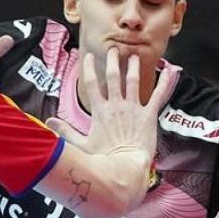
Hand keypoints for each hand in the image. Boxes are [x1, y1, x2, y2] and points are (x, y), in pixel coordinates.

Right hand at [48, 49, 173, 159]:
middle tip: (114, 49)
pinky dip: (165, 83)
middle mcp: (116, 105)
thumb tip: (48, 123)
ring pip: (133, 81)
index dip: (90, 68)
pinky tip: (170, 71)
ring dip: (134, 67)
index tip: (89, 56)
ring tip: (134, 56)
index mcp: (100, 111)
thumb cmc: (103, 160)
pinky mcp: (149, 115)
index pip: (92, 83)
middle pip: (114, 77)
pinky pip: (158, 96)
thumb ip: (65, 131)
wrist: (125, 168)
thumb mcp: (81, 145)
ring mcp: (133, 109)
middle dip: (114, 60)